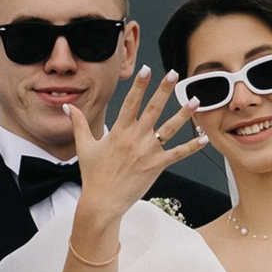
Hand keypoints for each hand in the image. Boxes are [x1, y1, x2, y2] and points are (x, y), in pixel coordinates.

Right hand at [69, 67, 196, 234]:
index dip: (139, 85)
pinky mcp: (156, 166)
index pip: (131, 102)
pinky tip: (204, 137)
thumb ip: (79, 124)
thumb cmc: (93, 175)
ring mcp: (148, 152)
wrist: (103, 202)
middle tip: (174, 73)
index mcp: (119, 131)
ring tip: (194, 100)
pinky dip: (192, 146)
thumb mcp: (84, 147)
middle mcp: (135, 138)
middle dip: (164, 90)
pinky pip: (177, 154)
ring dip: (183, 114)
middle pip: (153, 109)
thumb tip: (67, 106)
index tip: (147, 69)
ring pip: (169, 128)